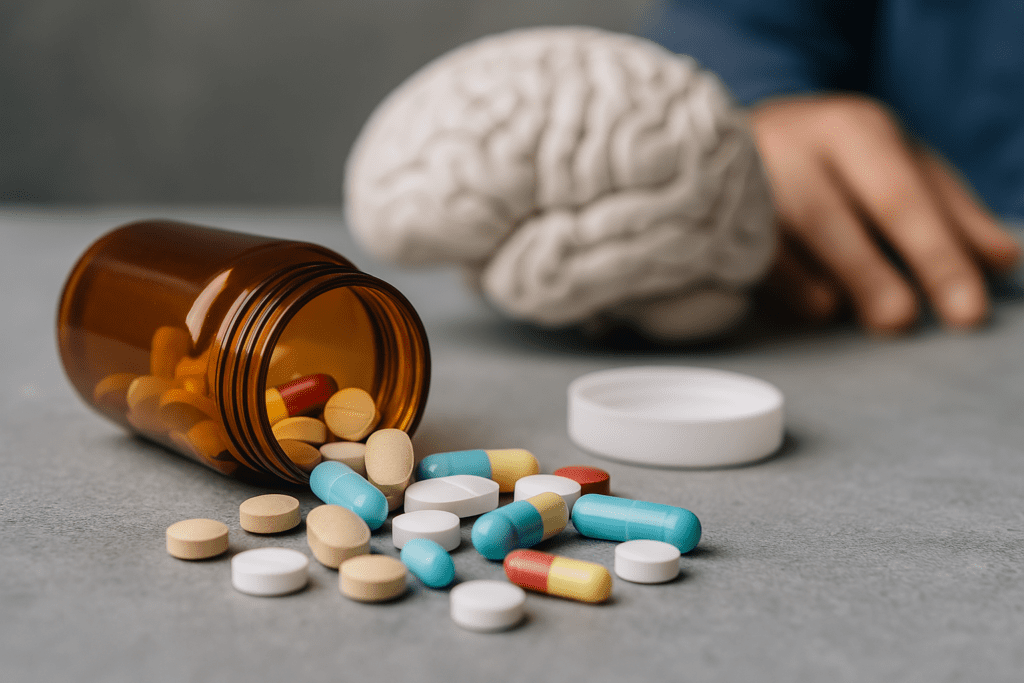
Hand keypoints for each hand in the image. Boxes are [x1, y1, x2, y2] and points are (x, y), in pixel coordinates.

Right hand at [750, 94, 1020, 332]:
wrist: (735, 135)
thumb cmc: (837, 158)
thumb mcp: (901, 165)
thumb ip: (951, 211)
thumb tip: (1000, 261)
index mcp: (851, 129)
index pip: (900, 197)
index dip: (936, 256)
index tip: (967, 311)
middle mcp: (790, 151)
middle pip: (829, 220)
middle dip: (870, 278)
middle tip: (901, 322)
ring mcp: (742, 189)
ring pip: (778, 247)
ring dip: (821, 292)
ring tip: (852, 315)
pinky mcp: (713, 224)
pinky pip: (746, 268)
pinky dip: (783, 293)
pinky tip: (815, 303)